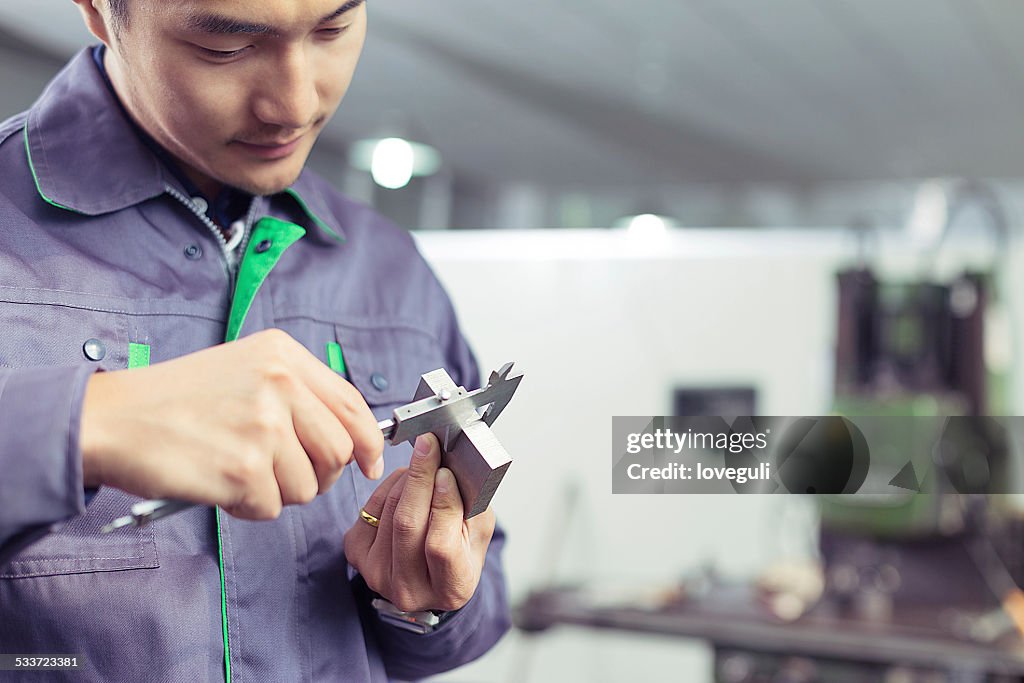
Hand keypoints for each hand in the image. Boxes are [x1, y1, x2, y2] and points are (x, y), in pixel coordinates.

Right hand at [79, 328, 383, 519]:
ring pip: (307, 486)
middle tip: (283, 475)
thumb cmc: (176, 400)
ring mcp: (264, 426)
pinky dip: (246, 506)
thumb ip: (298, 394)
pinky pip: (270, 507)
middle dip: (319, 475)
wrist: (113, 419)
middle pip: (339, 451)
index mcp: (284, 355)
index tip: (371, 463)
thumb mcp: (245, 370)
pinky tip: (218, 481)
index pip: (352, 404)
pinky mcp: (244, 468)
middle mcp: (280, 384)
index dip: (369, 441)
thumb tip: (352, 440)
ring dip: (276, 491)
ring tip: (236, 469)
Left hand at [344, 433, 495, 612]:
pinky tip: (406, 481)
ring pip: (389, 510)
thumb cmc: (458, 553)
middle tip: (429, 446)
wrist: (428, 577)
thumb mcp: (478, 534)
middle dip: (420, 478)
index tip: (446, 473)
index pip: (441, 546)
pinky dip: (390, 485)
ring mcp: (377, 574)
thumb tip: (447, 470)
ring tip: (424, 462)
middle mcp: (409, 590)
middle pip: (407, 524)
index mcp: (451, 589)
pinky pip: (371, 507)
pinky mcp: (356, 555)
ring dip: (407, 477)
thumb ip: (469, 506)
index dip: (443, 505)